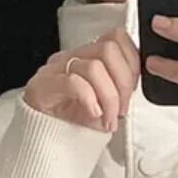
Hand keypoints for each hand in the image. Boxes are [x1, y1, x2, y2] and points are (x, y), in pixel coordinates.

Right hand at [24, 29, 140, 132]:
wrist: (44, 140)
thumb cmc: (73, 121)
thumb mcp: (104, 105)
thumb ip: (119, 92)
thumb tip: (133, 92)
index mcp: (88, 56)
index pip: (116, 38)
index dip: (132, 62)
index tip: (133, 90)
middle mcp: (73, 57)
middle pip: (108, 49)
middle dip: (123, 83)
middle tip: (121, 110)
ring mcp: (57, 69)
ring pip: (93, 67)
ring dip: (109, 98)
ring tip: (108, 119)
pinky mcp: (44, 85)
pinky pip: (72, 82)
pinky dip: (90, 99)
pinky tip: (93, 114)